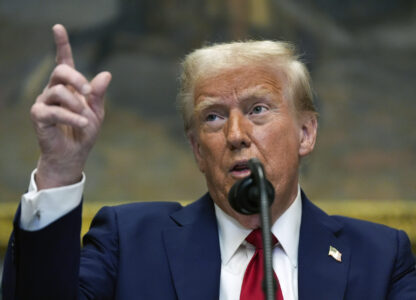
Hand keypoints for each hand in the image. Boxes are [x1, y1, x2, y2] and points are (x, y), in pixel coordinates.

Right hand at [31, 24, 111, 189]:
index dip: (62, 45)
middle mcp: (53, 91)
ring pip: (58, 92)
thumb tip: (106, 74)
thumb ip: (99, 94)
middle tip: (89, 92)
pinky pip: (54, 111)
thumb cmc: (84, 132)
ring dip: (77, 105)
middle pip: (60, 72)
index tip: (58, 27)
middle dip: (77, 78)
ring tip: (85, 118)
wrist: (74, 154)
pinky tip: (83, 124)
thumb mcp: (96, 112)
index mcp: (68, 88)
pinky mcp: (39, 116)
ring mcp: (44, 103)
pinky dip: (71, 118)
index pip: (63, 62)